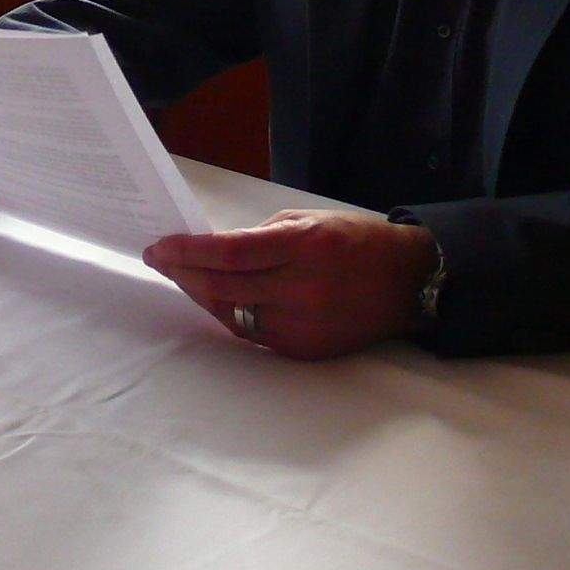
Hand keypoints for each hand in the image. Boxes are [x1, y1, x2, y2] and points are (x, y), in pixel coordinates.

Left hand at [144, 209, 437, 360]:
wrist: (410, 283)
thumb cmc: (356, 241)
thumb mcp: (306, 220)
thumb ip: (257, 236)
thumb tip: (208, 249)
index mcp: (303, 246)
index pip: (228, 252)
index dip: (187, 251)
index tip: (159, 246)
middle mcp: (303, 289)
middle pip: (223, 285)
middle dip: (182, 272)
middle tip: (159, 259)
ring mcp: (304, 324)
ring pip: (231, 313)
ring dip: (200, 294)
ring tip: (181, 276)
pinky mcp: (306, 349)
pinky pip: (251, 332)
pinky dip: (228, 313)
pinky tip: (214, 298)